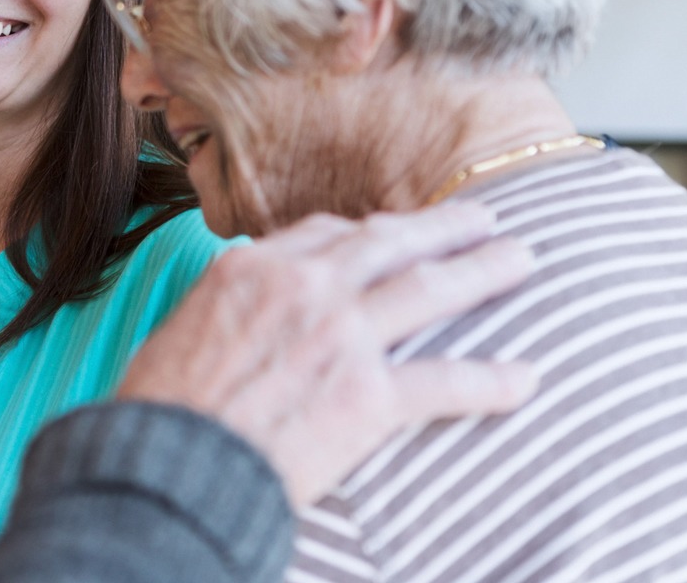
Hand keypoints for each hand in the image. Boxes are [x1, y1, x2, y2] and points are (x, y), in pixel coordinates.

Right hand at [116, 201, 537, 505]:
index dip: (366, 232)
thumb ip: (225, 312)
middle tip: (481, 219)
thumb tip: (240, 321)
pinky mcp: (368, 396)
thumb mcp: (179, 332)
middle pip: (389, 242)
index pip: (324, 232)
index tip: (390, 233)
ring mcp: (341, 337)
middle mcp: (304, 288)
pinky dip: (491, 380)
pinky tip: (524, 380)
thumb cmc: (162, 412)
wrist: (171, 466)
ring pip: (429, 289)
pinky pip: (445, 381)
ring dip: (482, 271)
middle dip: (442, 228)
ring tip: (520, 261)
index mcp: (251, 269)